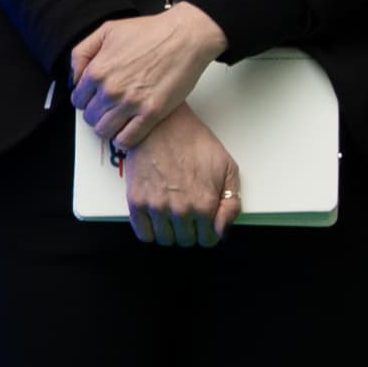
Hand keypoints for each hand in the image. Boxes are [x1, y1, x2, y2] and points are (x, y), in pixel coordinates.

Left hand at [69, 1, 224, 146]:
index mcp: (97, 71)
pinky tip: (127, 131)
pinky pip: (127, 139)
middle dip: (97, 114)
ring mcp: (131, 103)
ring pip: (104, 131)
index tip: (94, 99)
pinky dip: (124, 139)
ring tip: (118, 120)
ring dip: (108, 128)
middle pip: (90, 118)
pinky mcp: (151, 113)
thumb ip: (83, 53)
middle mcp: (111, 90)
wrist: (184, 36)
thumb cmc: (151, 31)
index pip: (77, 100)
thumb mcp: (106, 30)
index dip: (86, 100)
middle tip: (108, 109)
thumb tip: (75, 76)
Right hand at [116, 103, 241, 246]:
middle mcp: (181, 211)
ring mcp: (156, 208)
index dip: (209, 231)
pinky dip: (150, 231)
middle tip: (187, 214)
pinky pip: (143, 234)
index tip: (204, 221)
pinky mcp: (136, 202)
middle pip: (186, 241)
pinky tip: (156, 218)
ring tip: (172, 216)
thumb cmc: (195, 143)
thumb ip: (231, 204)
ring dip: (170, 232)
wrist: (162, 125)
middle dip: (190, 231)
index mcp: (205, 205)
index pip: (209, 240)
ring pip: (165, 240)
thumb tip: (221, 231)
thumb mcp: (228, 168)